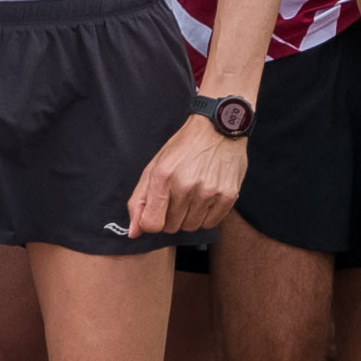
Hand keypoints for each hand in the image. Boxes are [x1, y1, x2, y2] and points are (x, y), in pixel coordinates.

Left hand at [127, 113, 243, 239]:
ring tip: (193, 195)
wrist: (218, 128)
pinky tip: (206, 197)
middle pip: (172, 227)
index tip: (157, 212)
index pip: (151, 224)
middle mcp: (186, 186)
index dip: (151, 222)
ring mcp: (208, 192)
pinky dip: (207, 215)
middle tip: (178, 196)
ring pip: (191, 227)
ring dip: (189, 216)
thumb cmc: (183, 148)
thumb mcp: (155, 167)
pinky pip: (211, 223)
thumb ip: (139, 200)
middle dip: (171, 216)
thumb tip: (133, 232)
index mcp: (163, 177)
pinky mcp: (228, 196)